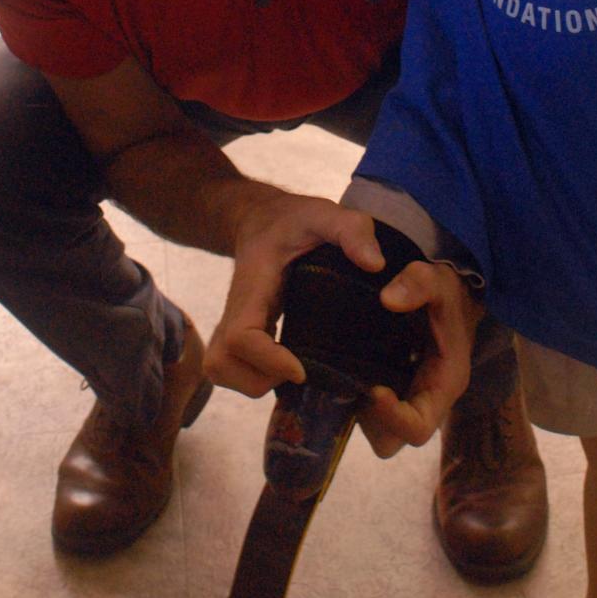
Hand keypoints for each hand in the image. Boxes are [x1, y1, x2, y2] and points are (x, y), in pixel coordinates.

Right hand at [203, 188, 383, 396]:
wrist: (263, 219)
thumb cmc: (294, 219)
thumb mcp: (326, 215)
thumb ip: (352, 230)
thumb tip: (376, 265)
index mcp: (254, 287)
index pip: (240, 337)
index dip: (267, 360)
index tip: (301, 369)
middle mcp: (235, 309)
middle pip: (220, 365)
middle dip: (258, 379)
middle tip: (301, 371)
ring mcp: (233, 323)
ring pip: (221, 371)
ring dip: (254, 382)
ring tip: (296, 371)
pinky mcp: (241, 332)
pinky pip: (232, 368)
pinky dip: (256, 378)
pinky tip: (290, 367)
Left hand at [358, 261, 483, 458]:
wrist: (454, 296)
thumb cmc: (449, 294)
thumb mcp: (439, 281)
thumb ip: (418, 284)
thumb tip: (387, 299)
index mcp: (443, 386)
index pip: (418, 429)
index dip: (392, 418)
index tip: (373, 389)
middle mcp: (425, 400)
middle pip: (391, 440)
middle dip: (369, 419)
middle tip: (357, 383)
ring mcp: (408, 397)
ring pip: (376, 428)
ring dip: (358, 407)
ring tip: (346, 372)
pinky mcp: (394, 388)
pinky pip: (370, 408)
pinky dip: (355, 394)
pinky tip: (344, 363)